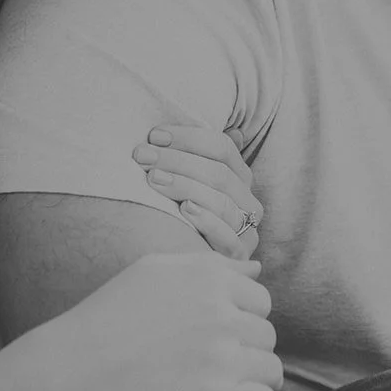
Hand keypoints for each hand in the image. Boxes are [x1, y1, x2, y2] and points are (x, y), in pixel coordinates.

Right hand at [35, 252, 281, 390]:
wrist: (67, 377)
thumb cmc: (103, 321)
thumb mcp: (151, 272)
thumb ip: (208, 266)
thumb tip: (257, 270)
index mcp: (206, 277)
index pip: (259, 299)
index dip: (243, 319)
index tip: (221, 337)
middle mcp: (219, 313)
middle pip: (266, 335)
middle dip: (248, 350)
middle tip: (219, 366)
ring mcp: (219, 357)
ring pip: (271, 369)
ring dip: (258, 381)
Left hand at [132, 125, 262, 259]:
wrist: (180, 263)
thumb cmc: (179, 212)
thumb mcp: (185, 180)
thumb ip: (194, 153)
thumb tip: (222, 127)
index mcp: (239, 176)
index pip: (222, 148)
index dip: (188, 138)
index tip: (154, 135)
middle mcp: (247, 201)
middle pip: (219, 174)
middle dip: (178, 161)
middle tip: (142, 156)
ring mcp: (246, 229)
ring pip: (222, 202)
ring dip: (186, 186)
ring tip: (154, 179)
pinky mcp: (238, 256)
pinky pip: (229, 238)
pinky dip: (208, 222)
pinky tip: (185, 210)